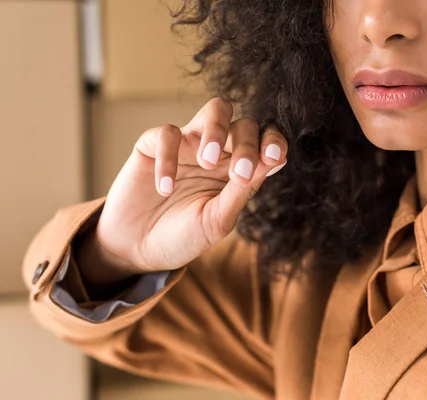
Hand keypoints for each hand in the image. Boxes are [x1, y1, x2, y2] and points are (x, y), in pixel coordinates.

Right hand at [90, 97, 287, 273]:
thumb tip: (276, 160)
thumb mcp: (218, 220)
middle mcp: (218, 152)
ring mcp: (187, 145)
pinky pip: (167, 134)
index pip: (265, 142)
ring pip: (215, 110)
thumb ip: (244, 190)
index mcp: (238, 170)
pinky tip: (165, 188)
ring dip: (217, 131)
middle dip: (247, 144)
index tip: (274, 156)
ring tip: (208, 161)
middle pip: (244, 124)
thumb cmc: (183, 236)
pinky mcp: (154, 145)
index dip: (274, 140)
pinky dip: (169, 159)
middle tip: (239, 173)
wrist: (137, 250)